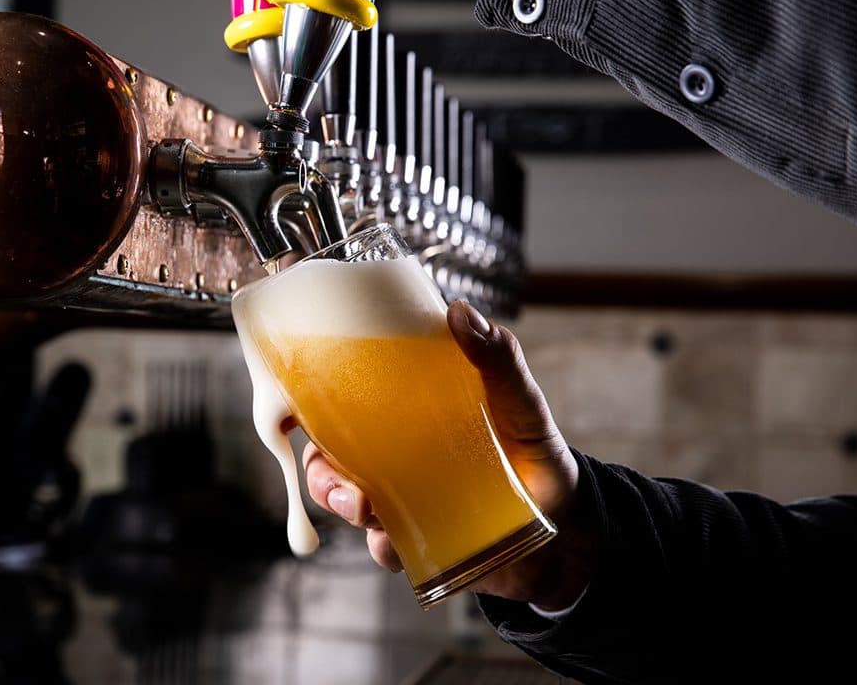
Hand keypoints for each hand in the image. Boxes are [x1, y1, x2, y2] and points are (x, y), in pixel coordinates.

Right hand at [301, 301, 592, 610]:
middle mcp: (395, 452)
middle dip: (320, 469)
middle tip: (342, 481)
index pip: (345, 399)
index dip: (305, 402)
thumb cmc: (537, 453)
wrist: (568, 531)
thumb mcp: (520, 401)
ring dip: (340, 504)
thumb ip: (496, 357)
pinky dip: (381, 546)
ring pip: (344, 498)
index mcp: (407, 411)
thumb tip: (459, 310)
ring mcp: (402, 496)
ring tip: (364, 511)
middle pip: (329, 453)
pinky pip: (381, 545)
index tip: (287, 409)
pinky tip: (394, 543)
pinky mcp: (415, 539)